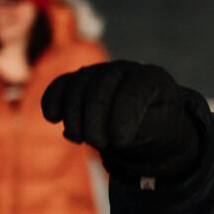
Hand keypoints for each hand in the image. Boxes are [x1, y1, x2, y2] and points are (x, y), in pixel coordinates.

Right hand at [42, 61, 200, 183]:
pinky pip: (62, 84)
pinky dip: (53, 99)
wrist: (149, 120)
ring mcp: (101, 71)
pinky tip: (52, 118)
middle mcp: (125, 69)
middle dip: (94, 118)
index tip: (120, 142)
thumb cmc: (158, 127)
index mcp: (151, 78)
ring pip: (78, 85)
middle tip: (98, 144)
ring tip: (78, 139)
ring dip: (73, 115)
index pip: (132, 92)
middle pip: (100, 87)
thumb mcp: (161, 132)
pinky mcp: (80, 80)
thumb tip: (114, 137)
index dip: (122, 118)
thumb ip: (142, 131)